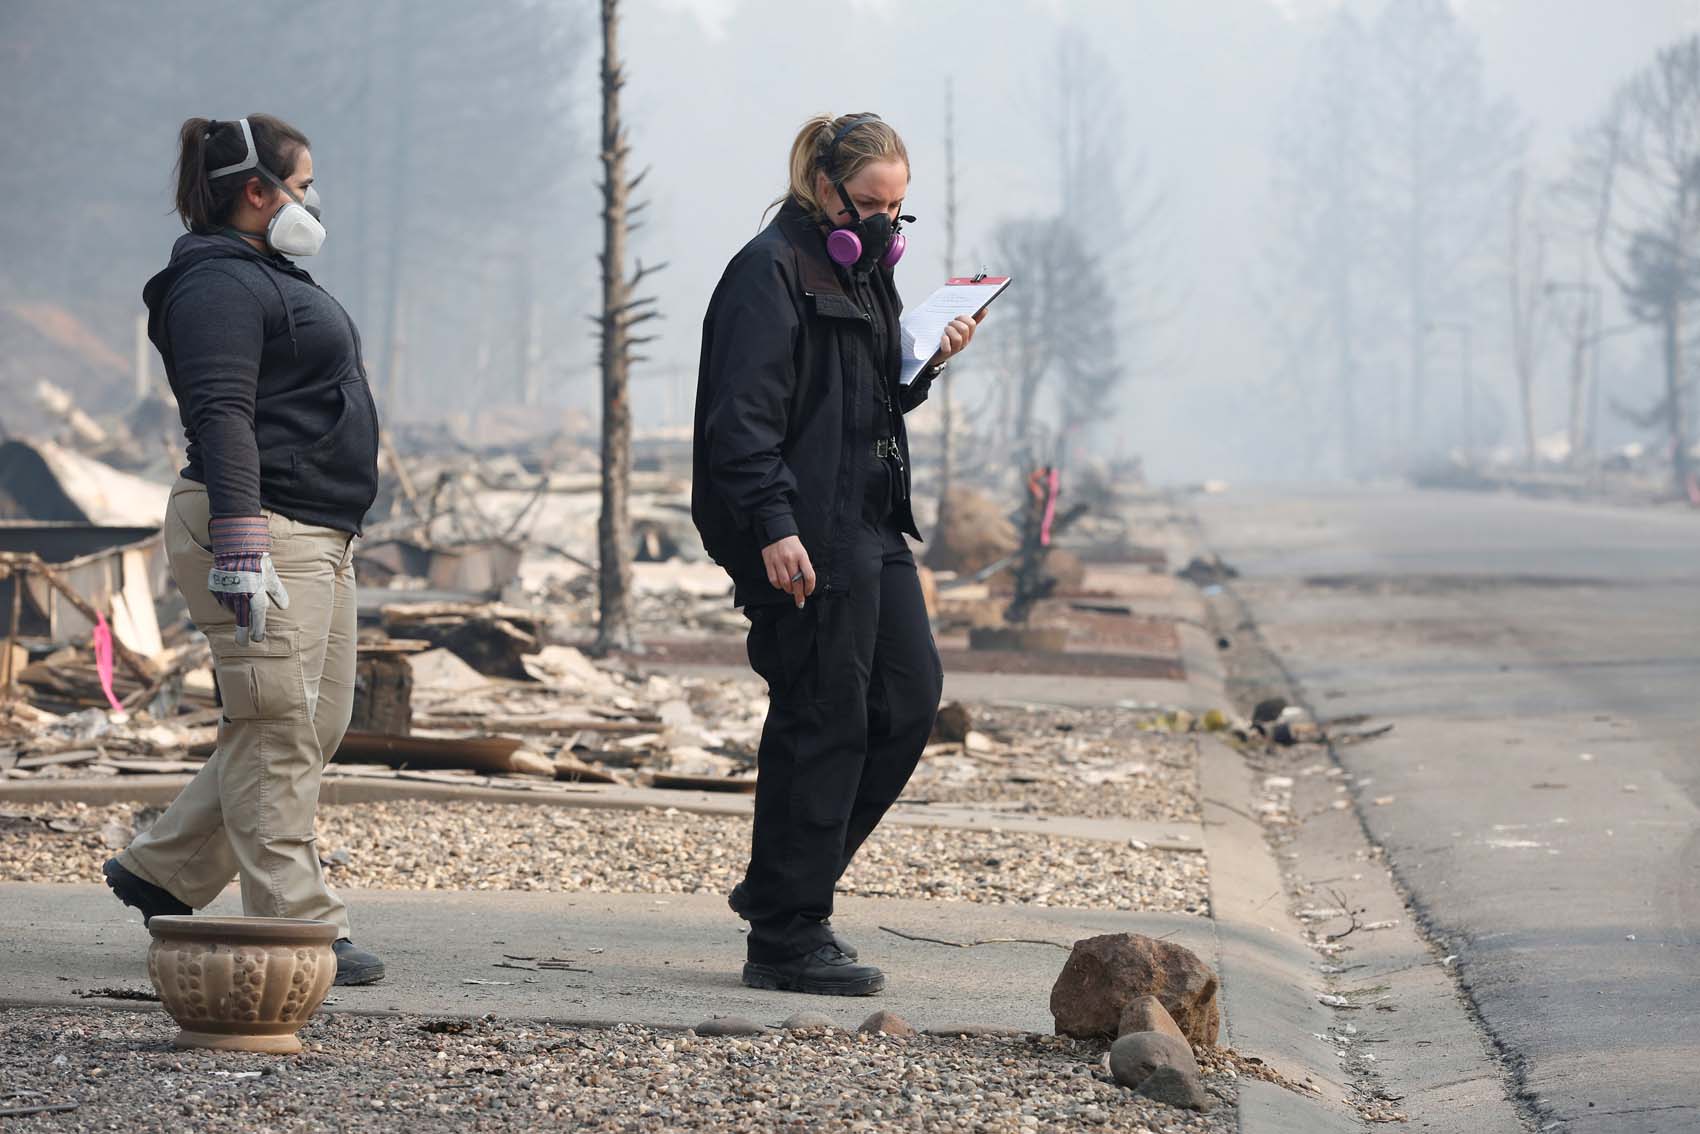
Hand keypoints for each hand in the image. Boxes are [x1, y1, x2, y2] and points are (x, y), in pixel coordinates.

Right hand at [207, 516, 290, 644]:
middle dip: (242, 634)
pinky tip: (233, 592)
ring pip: (232, 608)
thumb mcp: (271, 576)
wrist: (235, 548)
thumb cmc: (257, 562)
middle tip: (242, 644)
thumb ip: (278, 592)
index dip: (258, 629)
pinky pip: (223, 599)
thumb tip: (284, 607)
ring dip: (237, 609)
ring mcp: (225, 593)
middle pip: (241, 620)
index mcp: (255, 594)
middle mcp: (239, 597)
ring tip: (242, 599)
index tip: (257, 640)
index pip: (257, 617)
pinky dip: (228, 600)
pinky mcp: (216, 589)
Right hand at [761, 535, 815, 607]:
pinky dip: (778, 586)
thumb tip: (805, 583)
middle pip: (797, 583)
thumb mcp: (801, 551)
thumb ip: (803, 565)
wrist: (775, 530)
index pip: (809, 576)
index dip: (810, 587)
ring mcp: (779, 562)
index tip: (809, 592)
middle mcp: (790, 559)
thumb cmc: (791, 543)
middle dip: (799, 595)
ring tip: (791, 591)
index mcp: (801, 556)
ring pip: (785, 583)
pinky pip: (774, 580)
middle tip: (800, 602)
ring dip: (789, 591)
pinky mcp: (769, 563)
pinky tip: (781, 585)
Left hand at [937, 312, 982, 360]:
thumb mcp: (959, 327)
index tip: (956, 317)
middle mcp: (964, 342)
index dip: (963, 318)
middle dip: (955, 323)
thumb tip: (985, 309)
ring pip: (957, 339)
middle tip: (949, 323)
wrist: (937, 352)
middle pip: (964, 330)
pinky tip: (942, 336)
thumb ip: (970, 319)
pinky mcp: (946, 354)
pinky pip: (947, 348)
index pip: (971, 324)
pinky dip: (944, 341)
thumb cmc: (949, 335)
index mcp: (968, 334)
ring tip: (945, 329)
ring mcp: (955, 349)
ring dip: (949, 330)